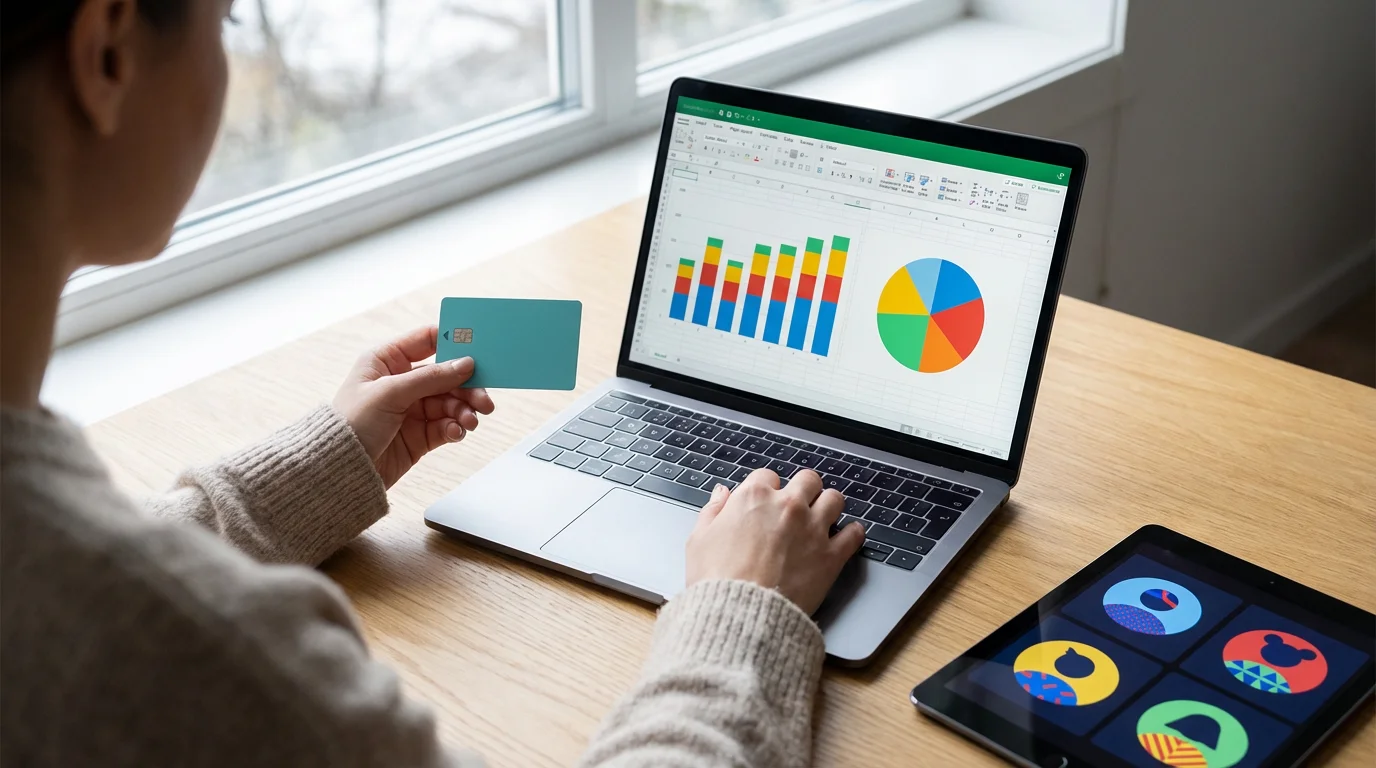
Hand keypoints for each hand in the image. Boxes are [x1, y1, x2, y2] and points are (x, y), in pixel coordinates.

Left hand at [333, 325, 495, 487]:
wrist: (339, 472)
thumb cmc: (350, 425)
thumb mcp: (389, 393)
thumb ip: (431, 378)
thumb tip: (466, 363)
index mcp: (387, 361)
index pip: (426, 340)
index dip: (453, 342)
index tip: (478, 349)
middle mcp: (401, 382)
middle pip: (446, 375)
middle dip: (467, 387)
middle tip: (484, 400)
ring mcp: (411, 409)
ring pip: (450, 402)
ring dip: (465, 410)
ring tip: (470, 421)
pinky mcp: (419, 435)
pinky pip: (447, 425)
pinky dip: (456, 428)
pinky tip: (456, 432)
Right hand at [686, 469, 865, 613]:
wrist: (740, 614)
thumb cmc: (715, 580)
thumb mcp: (698, 540)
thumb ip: (713, 511)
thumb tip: (721, 494)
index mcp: (754, 498)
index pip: (768, 476)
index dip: (767, 489)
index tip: (766, 502)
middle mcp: (788, 506)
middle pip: (808, 480)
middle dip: (803, 490)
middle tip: (799, 505)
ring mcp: (813, 529)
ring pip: (834, 499)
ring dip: (829, 506)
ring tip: (823, 518)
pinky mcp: (831, 556)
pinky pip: (854, 534)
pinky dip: (852, 534)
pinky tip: (846, 537)